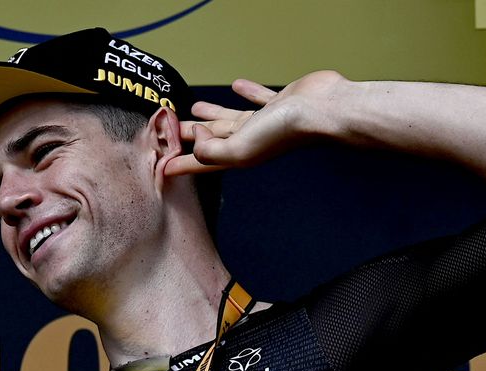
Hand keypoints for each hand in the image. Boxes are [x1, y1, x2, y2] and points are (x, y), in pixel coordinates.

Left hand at [165, 71, 345, 175]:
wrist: (321, 110)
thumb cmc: (283, 131)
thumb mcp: (238, 146)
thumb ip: (212, 150)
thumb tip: (198, 142)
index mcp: (239, 154)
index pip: (203, 161)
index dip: (183, 164)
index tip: (164, 168)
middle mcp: (251, 140)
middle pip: (213, 138)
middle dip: (193, 137)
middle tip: (173, 131)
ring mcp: (265, 121)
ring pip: (231, 117)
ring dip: (212, 114)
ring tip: (195, 108)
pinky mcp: (280, 103)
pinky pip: (257, 98)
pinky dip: (246, 92)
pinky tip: (238, 85)